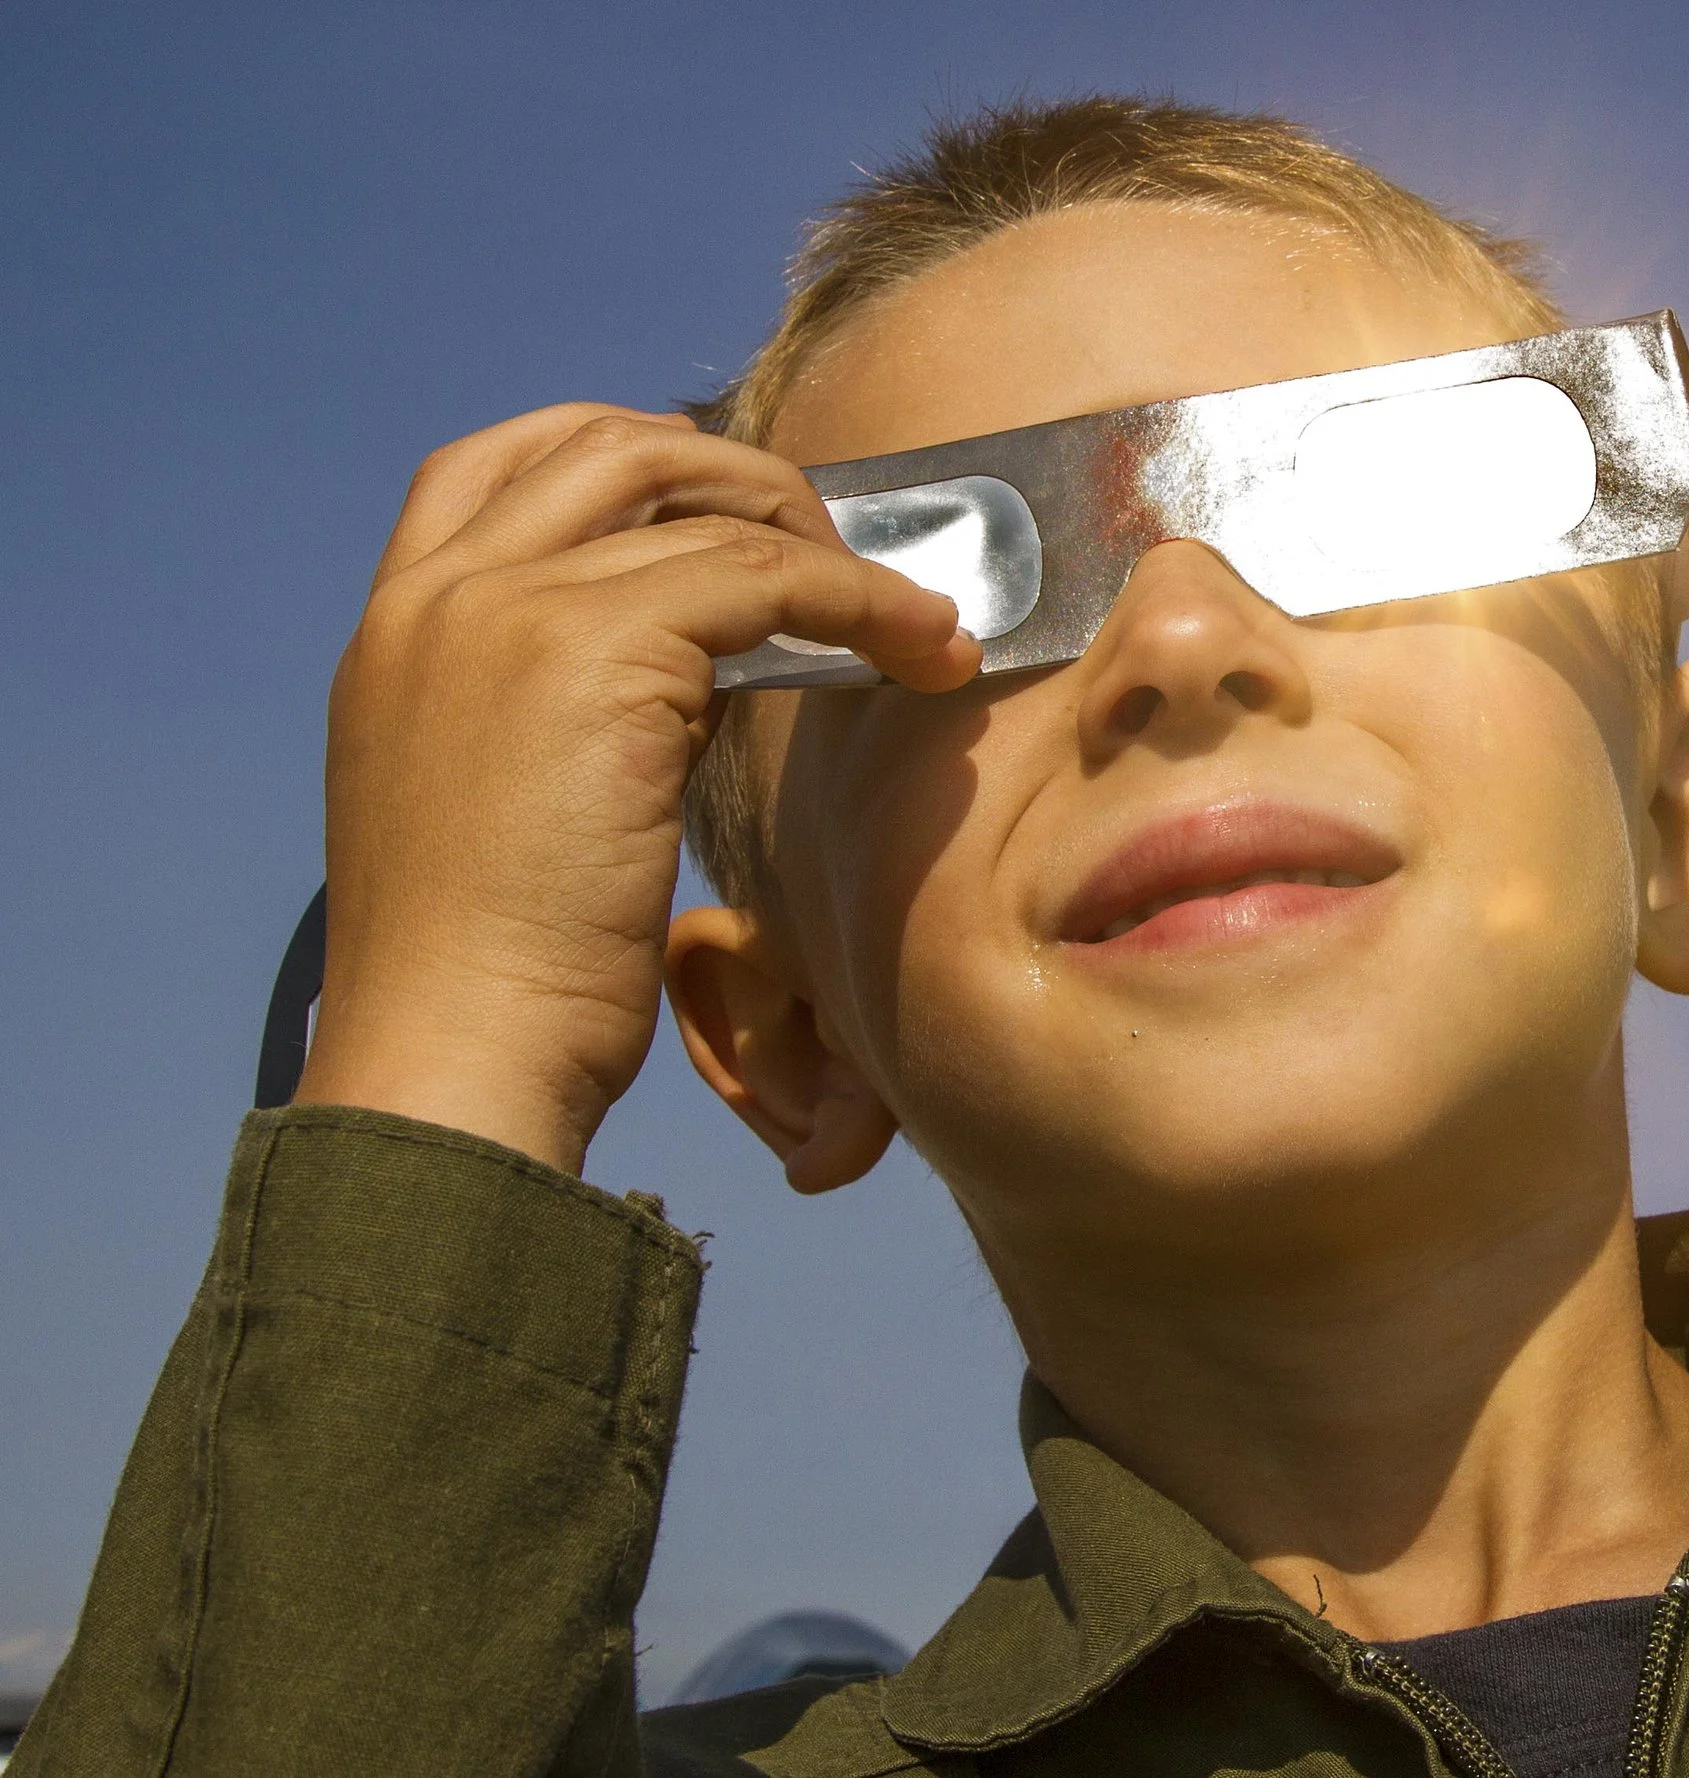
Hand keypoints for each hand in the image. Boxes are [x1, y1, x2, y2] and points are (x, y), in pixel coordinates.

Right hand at [294, 405, 974, 1172]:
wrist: (460, 1053)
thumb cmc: (497, 974)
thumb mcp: (498, 800)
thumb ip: (563, 705)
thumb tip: (691, 663)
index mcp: (396, 627)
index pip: (495, 464)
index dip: (623, 455)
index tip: (721, 507)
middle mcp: (437, 595)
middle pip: (604, 444)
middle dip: (738, 479)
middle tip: (831, 557)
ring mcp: (504, 609)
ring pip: (700, 510)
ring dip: (825, 548)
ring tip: (909, 619)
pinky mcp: (590, 649)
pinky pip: (763, 577)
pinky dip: (859, 600)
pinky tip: (922, 652)